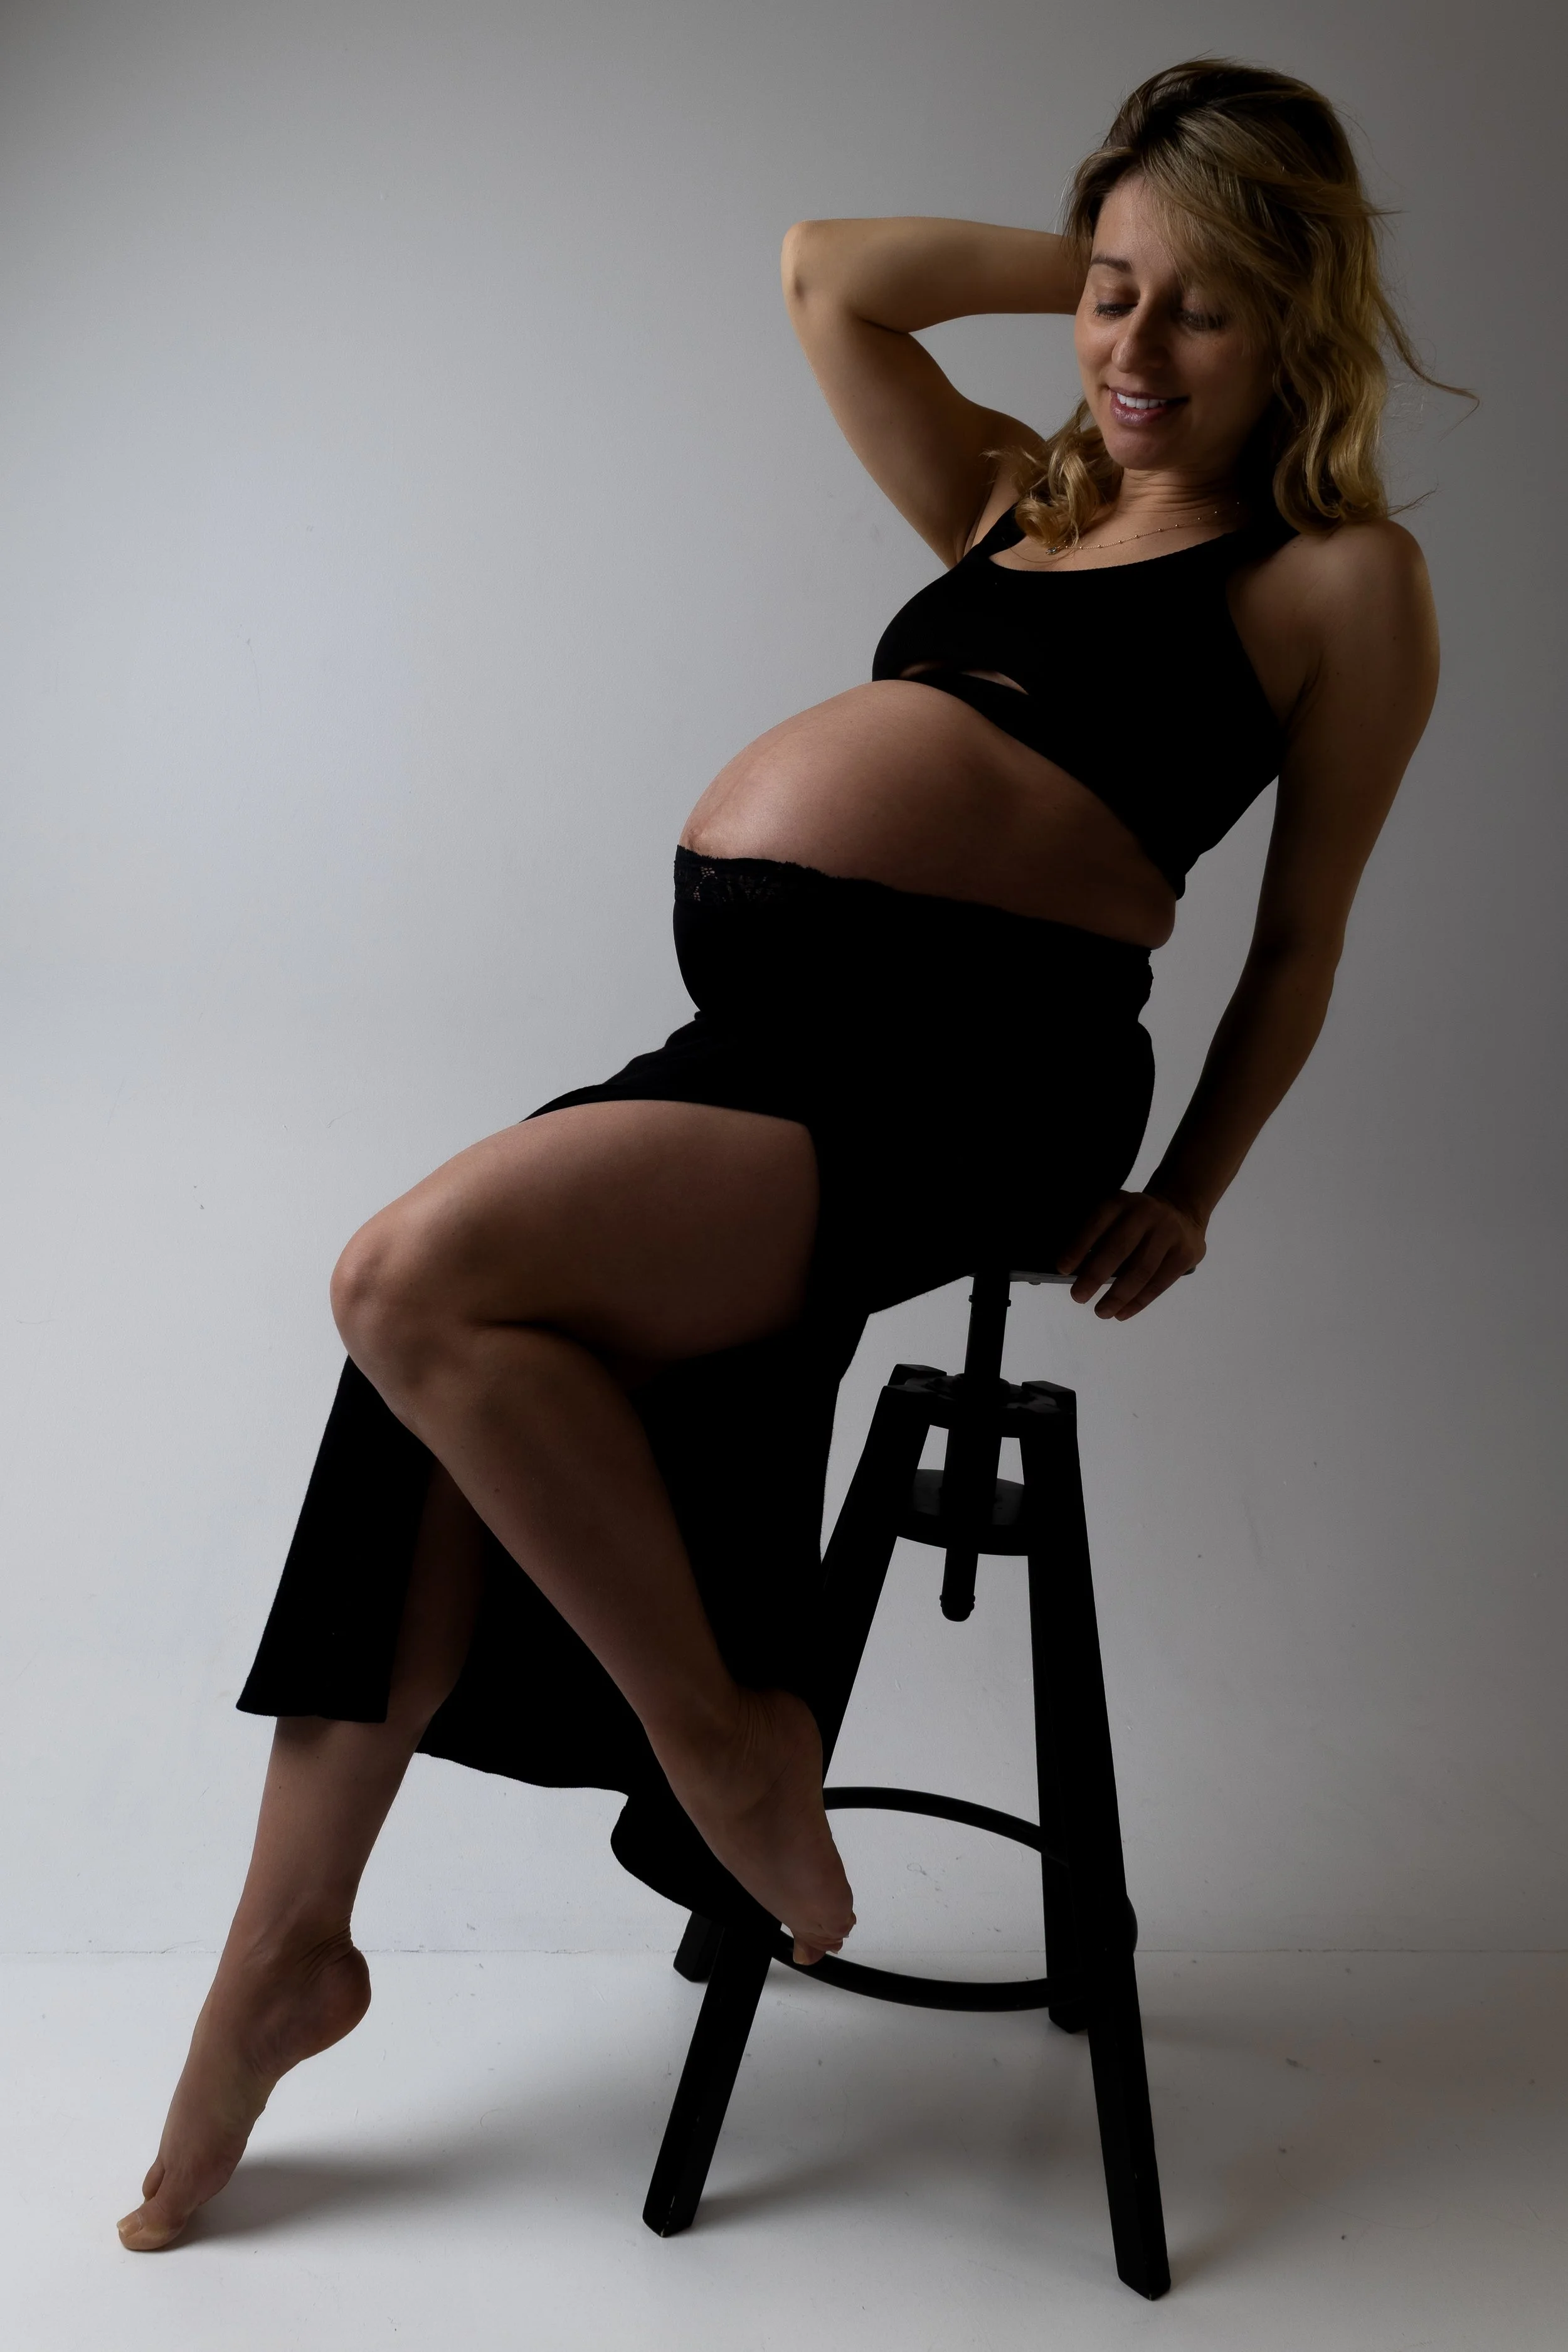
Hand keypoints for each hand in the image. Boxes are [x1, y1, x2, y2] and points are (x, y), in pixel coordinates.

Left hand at [1055, 1189, 1206, 1320]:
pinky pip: (1159, 1283)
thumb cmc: (1136, 1221)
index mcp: (1122, 1202)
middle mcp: (1146, 1214)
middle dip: (1095, 1275)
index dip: (1078, 1246)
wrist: (1182, 1211)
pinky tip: (1122, 1313)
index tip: (1063, 1269)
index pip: (1097, 1223)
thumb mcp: (1117, 1215)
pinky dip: (1139, 1301)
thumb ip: (1099, 1237)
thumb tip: (1076, 1271)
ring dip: (1118, 1295)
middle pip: (1119, 1248)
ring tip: (1101, 1312)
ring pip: (1141, 1270)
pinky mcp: (1186, 1254)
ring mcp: (1169, 1233)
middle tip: (1078, 1296)